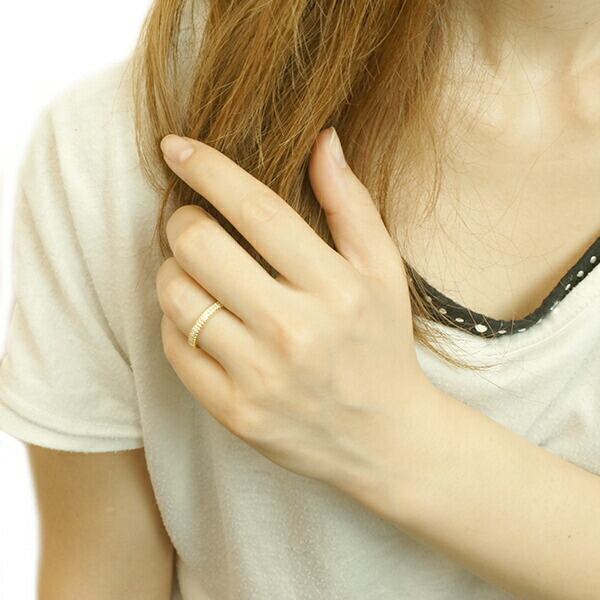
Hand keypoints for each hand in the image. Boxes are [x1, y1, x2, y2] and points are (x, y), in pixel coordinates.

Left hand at [155, 128, 433, 499]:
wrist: (382, 437)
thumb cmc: (381, 345)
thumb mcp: (383, 272)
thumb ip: (352, 204)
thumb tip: (323, 140)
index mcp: (335, 288)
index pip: (256, 211)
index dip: (209, 170)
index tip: (176, 146)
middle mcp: (295, 331)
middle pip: (199, 247)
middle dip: (183, 221)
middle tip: (193, 224)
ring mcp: (260, 376)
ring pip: (176, 296)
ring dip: (173, 270)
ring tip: (197, 272)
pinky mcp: (234, 411)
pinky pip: (174, 347)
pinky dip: (175, 321)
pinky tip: (201, 317)